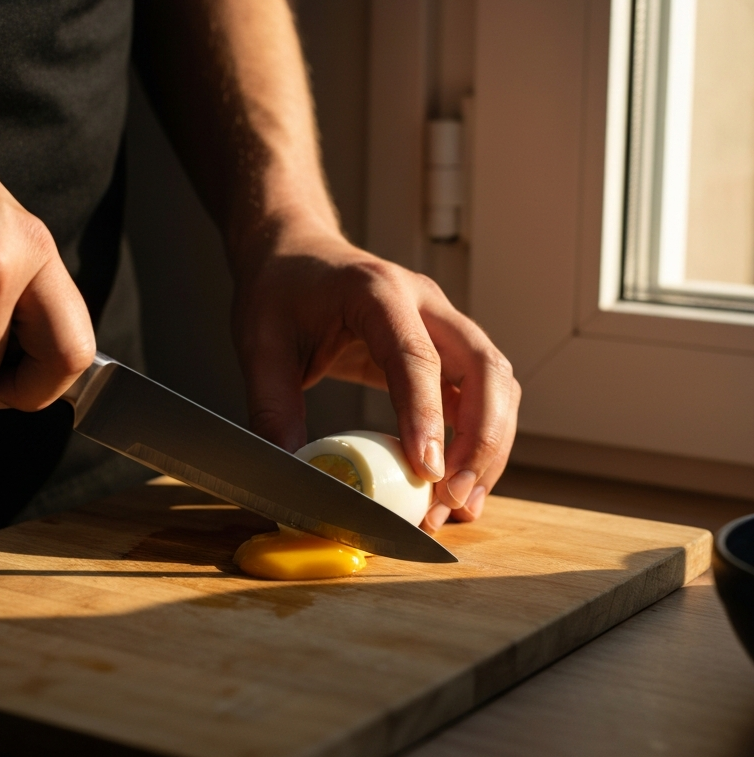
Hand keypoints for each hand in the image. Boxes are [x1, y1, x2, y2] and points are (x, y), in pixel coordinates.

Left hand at [231, 220, 520, 531]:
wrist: (295, 253)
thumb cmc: (279, 291)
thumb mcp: (260, 345)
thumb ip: (272, 407)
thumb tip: (293, 473)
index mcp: (376, 292)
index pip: (416, 356)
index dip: (427, 416)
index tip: (428, 471)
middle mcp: (424, 302)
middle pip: (484, 368)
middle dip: (480, 440)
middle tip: (454, 499)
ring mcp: (443, 323)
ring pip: (497, 384)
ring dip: (489, 446)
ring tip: (460, 503)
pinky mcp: (446, 347)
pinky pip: (481, 394)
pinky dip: (479, 439)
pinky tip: (459, 481)